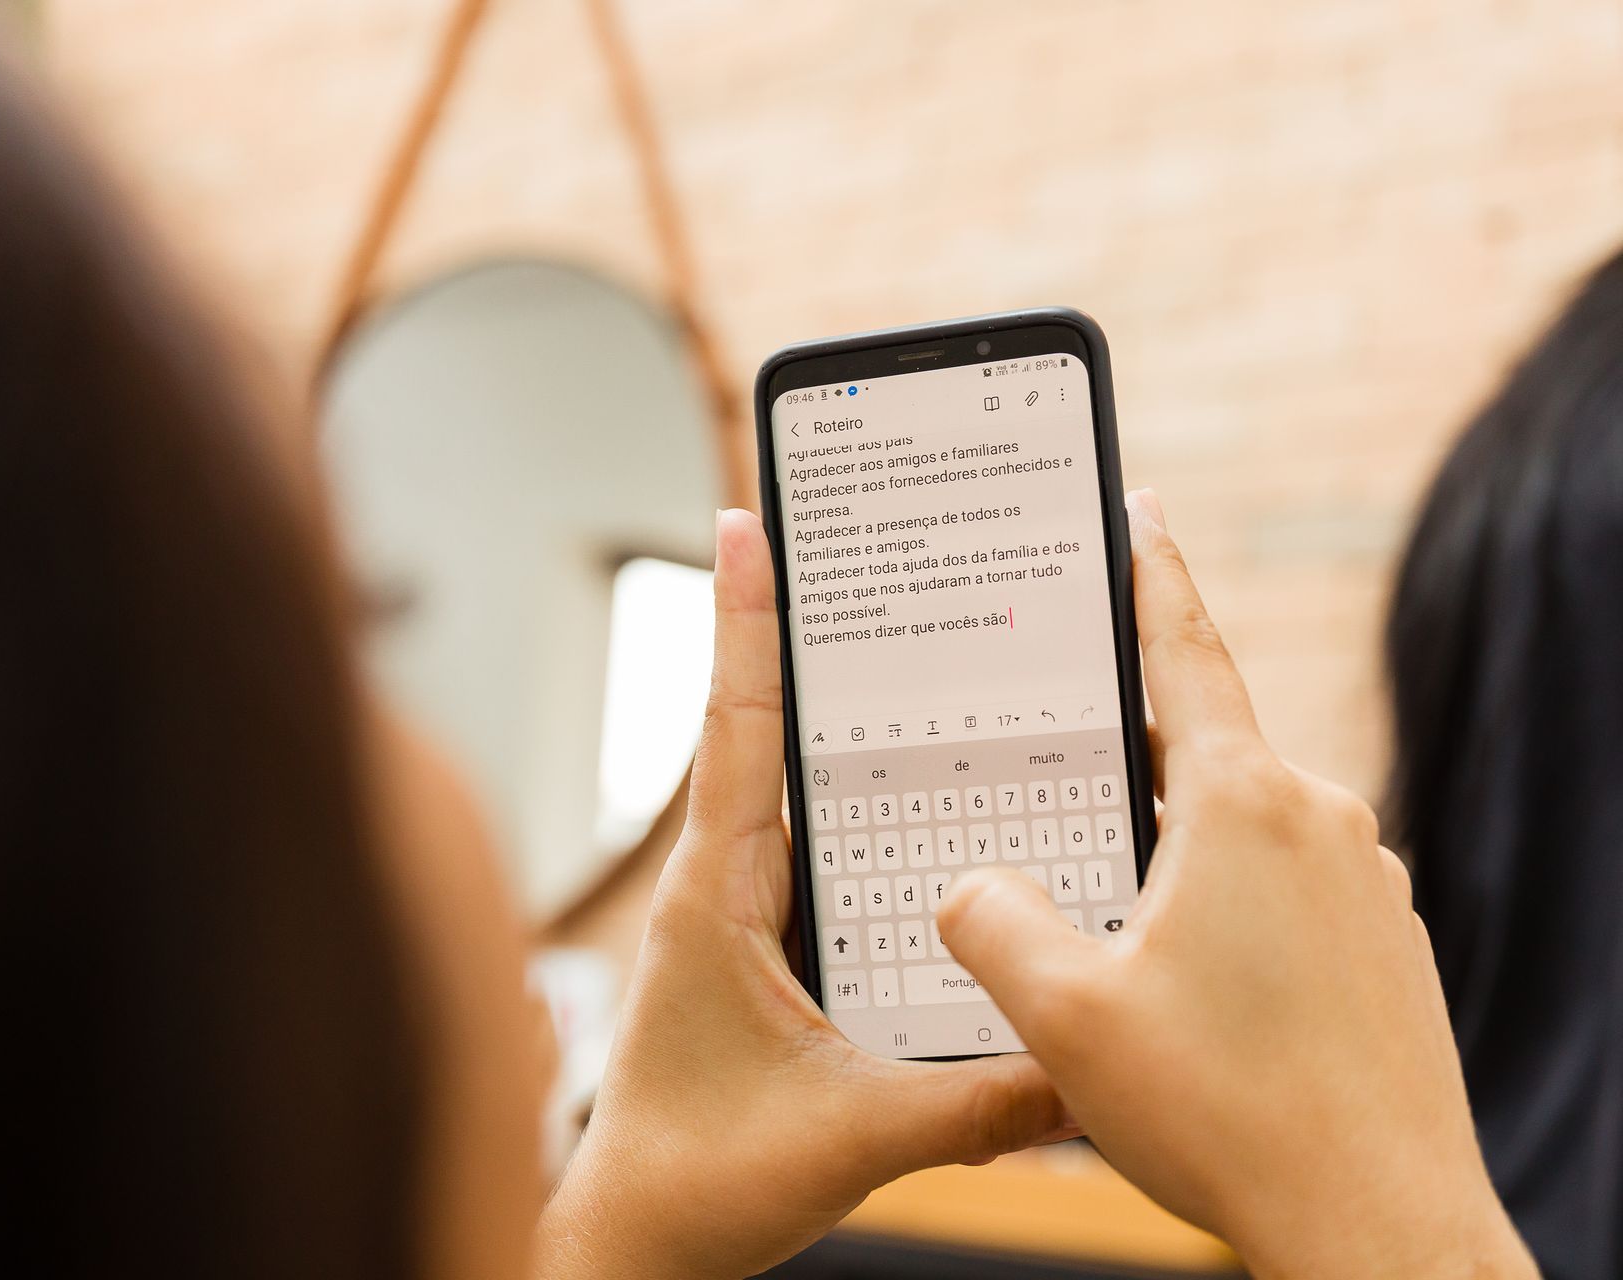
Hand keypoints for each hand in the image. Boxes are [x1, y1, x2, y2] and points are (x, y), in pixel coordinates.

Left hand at [535, 509, 1075, 1279]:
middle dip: (811, 642)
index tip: (745, 522)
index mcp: (717, 895)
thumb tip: (1085, 1068)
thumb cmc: (698, 1180)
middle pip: (770, 734)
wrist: (636, 1244)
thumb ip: (975, 1101)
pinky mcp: (761, 952)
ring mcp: (739, 916)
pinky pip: (816, 858)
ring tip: (916, 657)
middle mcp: (723, 886)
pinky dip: (859, 817)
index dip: (746, 622)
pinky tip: (924, 813)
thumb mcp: (850, 1138)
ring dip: (842, 729)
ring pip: (797, 795)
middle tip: (865, 554)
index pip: (736, 729)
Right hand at [936, 491, 1535, 1279]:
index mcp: (1244, 804)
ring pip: (1237, 836)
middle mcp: (1322, 823)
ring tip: (1104, 933)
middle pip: (1197, 754)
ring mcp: (1366, 888)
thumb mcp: (1062, 1013)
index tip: (1139, 511)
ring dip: (1168, 859)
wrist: (1379, 1230)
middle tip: (1046, 787)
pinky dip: (1223, 916)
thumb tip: (975, 886)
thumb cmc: (1229, 1115)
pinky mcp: (1384, 951)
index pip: (1186, 654)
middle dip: (1119, 767)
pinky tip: (1181, 996)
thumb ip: (990, 919)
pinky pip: (1283, 897)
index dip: (1150, 576)